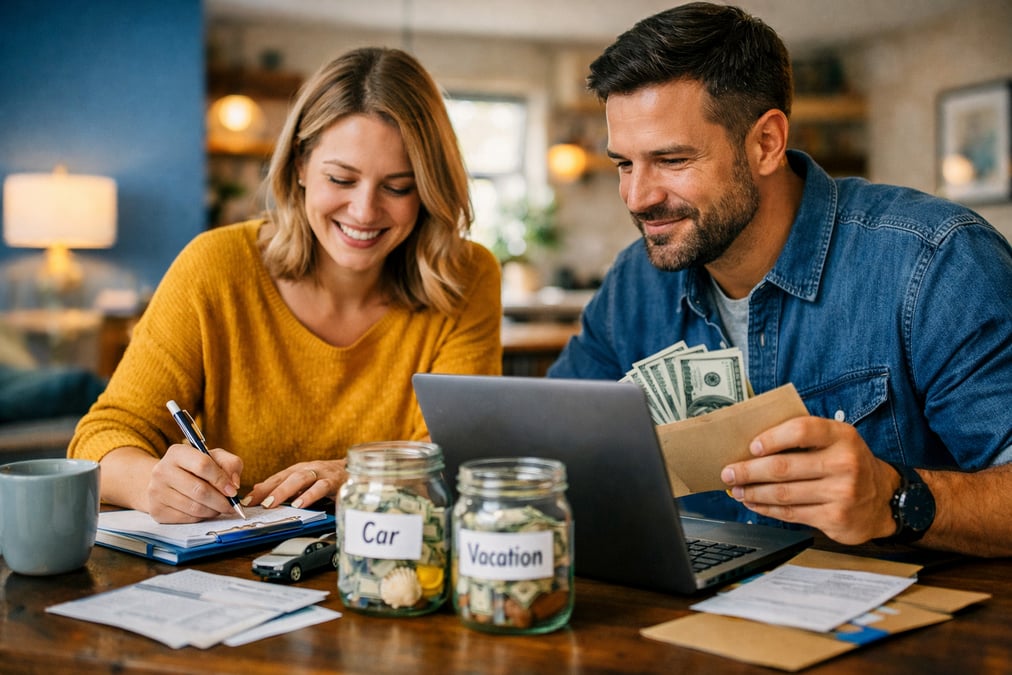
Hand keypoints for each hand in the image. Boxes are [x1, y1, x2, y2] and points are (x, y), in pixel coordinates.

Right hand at [147, 443, 244, 522]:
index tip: (233, 490)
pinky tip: (206, 511)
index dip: (221, 480)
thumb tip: (234, 484)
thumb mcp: (214, 457)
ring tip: (220, 507)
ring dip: (214, 510)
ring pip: (194, 507)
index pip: (203, 465)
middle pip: (199, 490)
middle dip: (221, 501)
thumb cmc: (196, 468)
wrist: (166, 481)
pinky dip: (202, 517)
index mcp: (177, 453)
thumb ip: (230, 464)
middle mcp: (162, 471)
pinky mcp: (157, 510)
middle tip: (231, 505)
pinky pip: (187, 519)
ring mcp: (156, 492)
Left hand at [241, 459, 347, 510]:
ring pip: (301, 478)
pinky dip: (310, 495)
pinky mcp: (336, 480)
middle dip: (270, 489)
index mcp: (299, 470)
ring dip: (285, 490)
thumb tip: (258, 490)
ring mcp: (322, 473)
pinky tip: (300, 504)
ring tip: (272, 503)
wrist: (356, 471)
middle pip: (286, 476)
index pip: (276, 478)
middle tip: (257, 503)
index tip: (246, 502)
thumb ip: (284, 486)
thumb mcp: (306, 482)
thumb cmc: (329, 478)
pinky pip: (322, 486)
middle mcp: (309, 469)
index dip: (261, 489)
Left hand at [720, 416, 900, 543]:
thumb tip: (754, 444)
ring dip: (753, 492)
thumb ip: (805, 438)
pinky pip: (791, 514)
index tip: (750, 447)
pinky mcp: (836, 518)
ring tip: (736, 489)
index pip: (800, 430)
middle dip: (748, 471)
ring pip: (783, 494)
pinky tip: (754, 503)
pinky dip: (766, 508)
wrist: (884, 499)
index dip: (771, 438)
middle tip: (728, 472)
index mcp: (842, 436)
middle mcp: (844, 463)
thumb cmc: (849, 463)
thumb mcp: (837, 441)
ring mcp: (841, 493)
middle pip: (783, 467)